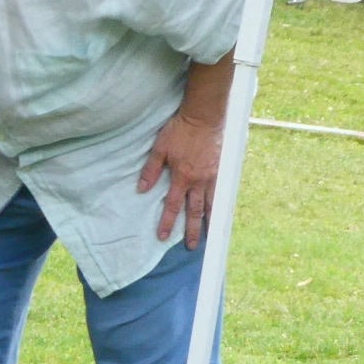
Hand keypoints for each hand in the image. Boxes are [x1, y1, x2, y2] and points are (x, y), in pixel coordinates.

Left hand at [139, 109, 222, 248]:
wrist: (204, 117)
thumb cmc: (179, 130)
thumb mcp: (159, 149)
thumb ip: (151, 170)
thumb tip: (141, 190)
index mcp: (182, 177)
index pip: (172, 205)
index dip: (166, 222)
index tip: (161, 236)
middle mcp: (199, 181)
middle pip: (195, 211)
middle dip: (192, 230)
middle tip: (191, 247)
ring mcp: (212, 176)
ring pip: (211, 205)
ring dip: (209, 222)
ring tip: (209, 236)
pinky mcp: (221, 170)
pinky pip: (221, 193)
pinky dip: (221, 205)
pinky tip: (221, 213)